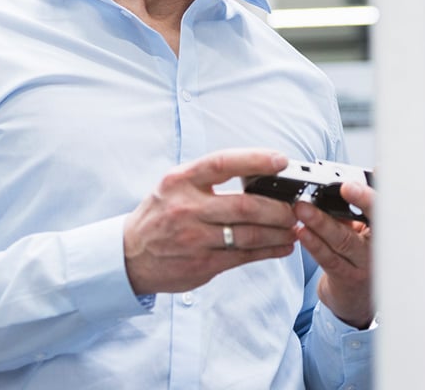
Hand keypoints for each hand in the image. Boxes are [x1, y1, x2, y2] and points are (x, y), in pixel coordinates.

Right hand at [124, 149, 299, 294]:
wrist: (127, 255)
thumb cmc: (160, 214)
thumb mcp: (175, 186)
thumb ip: (209, 178)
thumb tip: (258, 173)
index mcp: (181, 181)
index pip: (223, 163)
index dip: (255, 159)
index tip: (281, 160)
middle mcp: (186, 208)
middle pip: (244, 205)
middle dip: (278, 207)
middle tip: (297, 207)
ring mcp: (194, 238)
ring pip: (248, 234)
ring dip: (279, 231)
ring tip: (295, 228)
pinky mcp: (201, 264)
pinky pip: (243, 256)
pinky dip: (269, 251)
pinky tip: (283, 246)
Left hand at [295, 181, 373, 328]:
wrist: (356, 299)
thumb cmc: (359, 258)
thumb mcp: (365, 232)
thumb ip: (357, 211)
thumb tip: (342, 183)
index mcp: (385, 229)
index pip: (385, 208)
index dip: (378, 192)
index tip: (371, 181)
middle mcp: (380, 247)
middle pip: (373, 221)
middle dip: (359, 200)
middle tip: (343, 186)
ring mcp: (364, 264)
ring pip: (344, 240)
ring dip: (322, 222)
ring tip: (304, 208)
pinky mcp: (345, 278)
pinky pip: (328, 258)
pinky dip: (313, 244)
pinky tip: (302, 232)